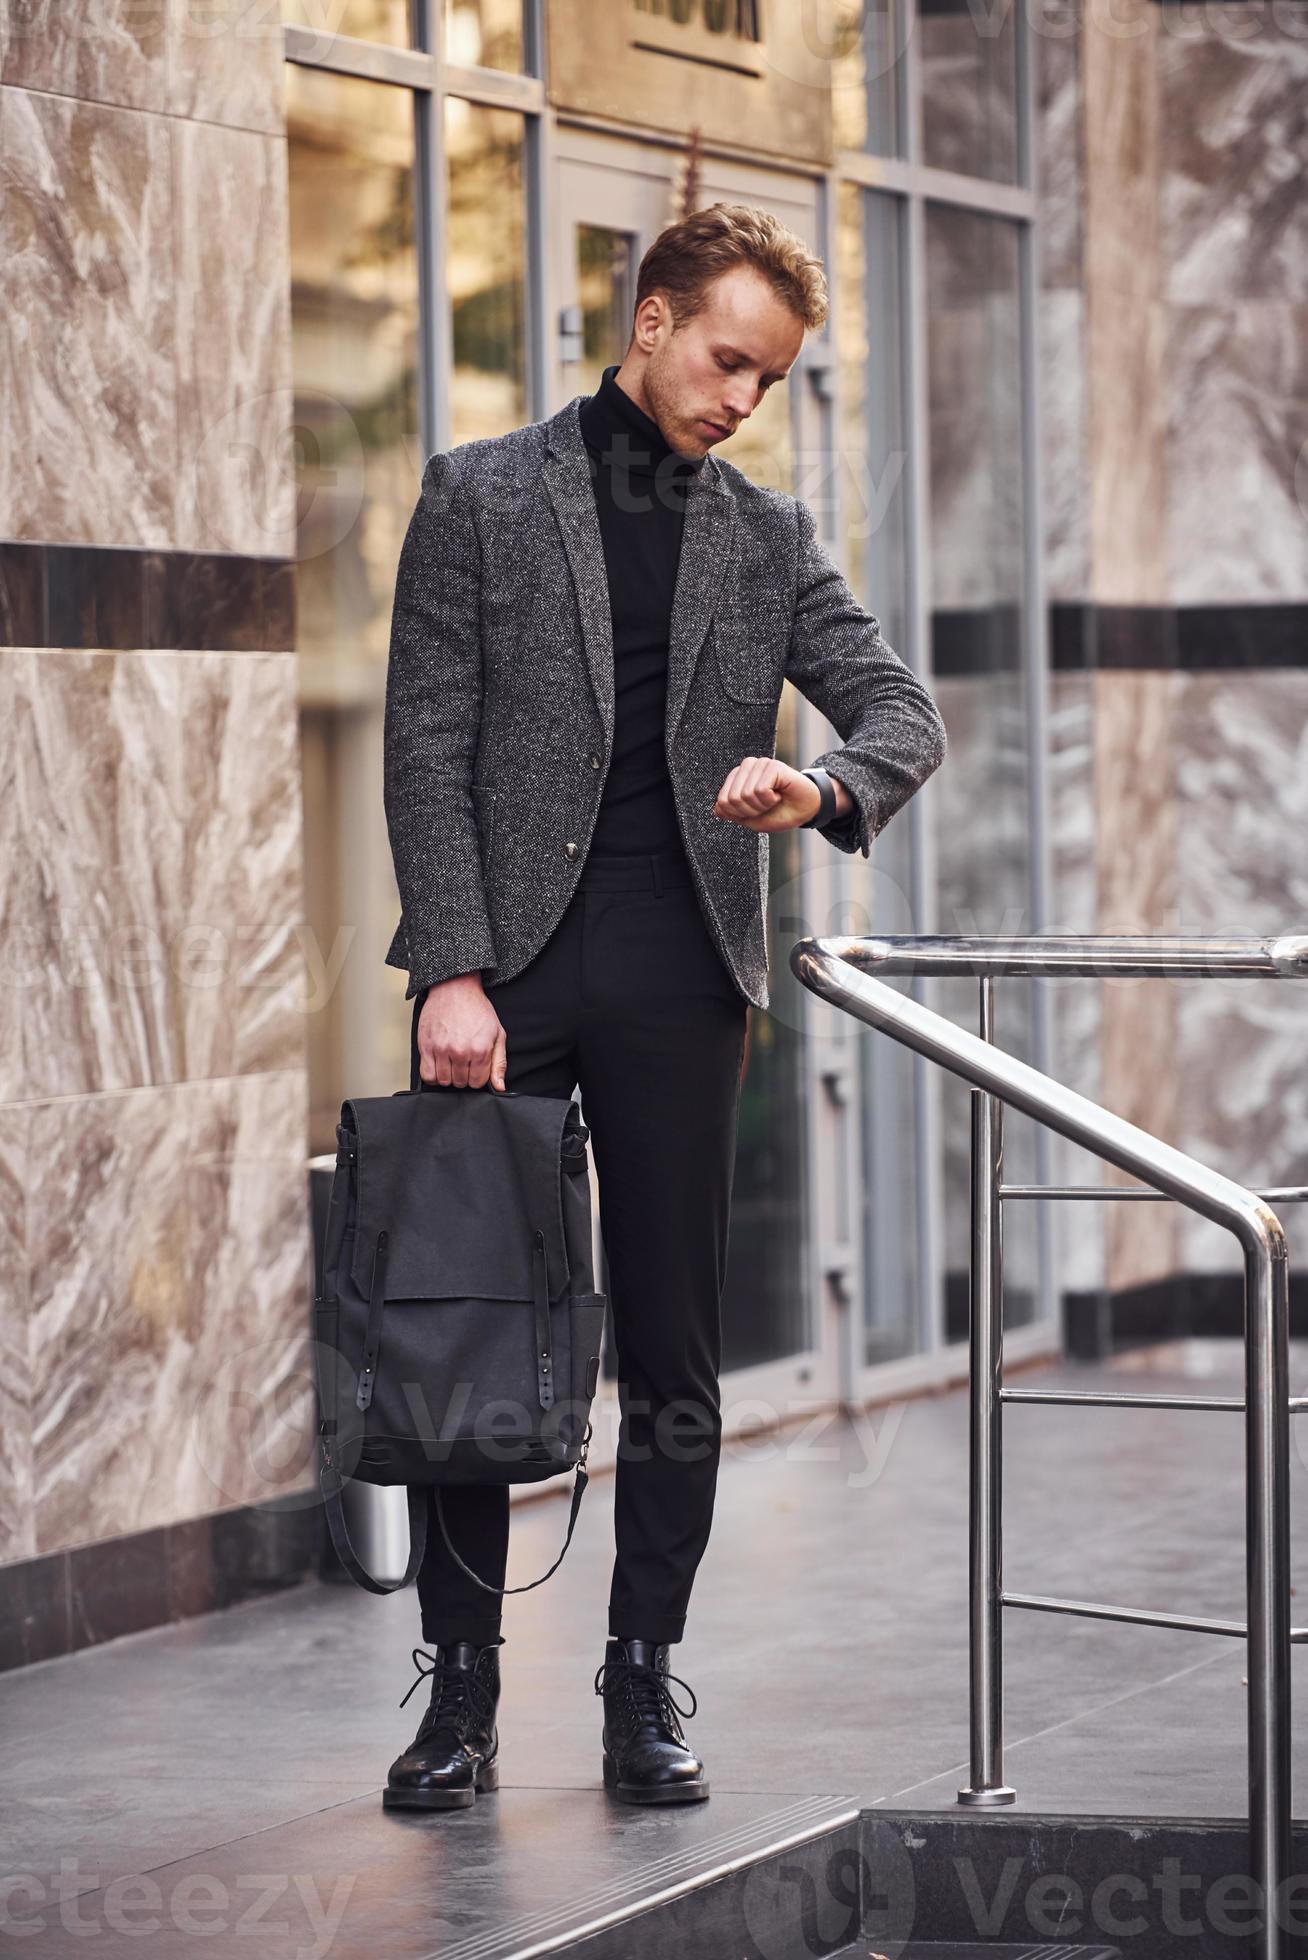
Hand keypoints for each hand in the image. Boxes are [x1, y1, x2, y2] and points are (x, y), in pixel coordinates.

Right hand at [417, 974, 507, 1090]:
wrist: (455, 988)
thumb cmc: (477, 1009)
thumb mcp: (497, 1034)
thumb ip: (499, 1063)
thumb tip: (499, 1087)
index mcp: (480, 1050)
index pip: (477, 1082)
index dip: (477, 1077)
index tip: (475, 1067)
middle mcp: (460, 1051)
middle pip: (460, 1083)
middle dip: (463, 1076)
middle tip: (463, 1061)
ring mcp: (441, 1049)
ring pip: (444, 1081)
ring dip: (448, 1076)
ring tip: (451, 1062)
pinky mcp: (426, 1046)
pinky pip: (427, 1075)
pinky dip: (433, 1075)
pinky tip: (439, 1065)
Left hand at [713, 757, 824, 833]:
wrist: (805, 811)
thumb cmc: (779, 813)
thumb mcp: (751, 819)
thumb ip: (732, 812)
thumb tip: (717, 809)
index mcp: (738, 777)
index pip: (722, 802)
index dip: (739, 815)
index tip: (755, 811)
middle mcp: (747, 766)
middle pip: (732, 799)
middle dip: (750, 811)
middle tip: (766, 806)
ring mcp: (760, 764)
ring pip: (745, 794)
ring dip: (761, 805)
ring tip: (773, 800)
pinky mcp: (773, 766)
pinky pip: (761, 790)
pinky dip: (770, 799)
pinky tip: (779, 794)